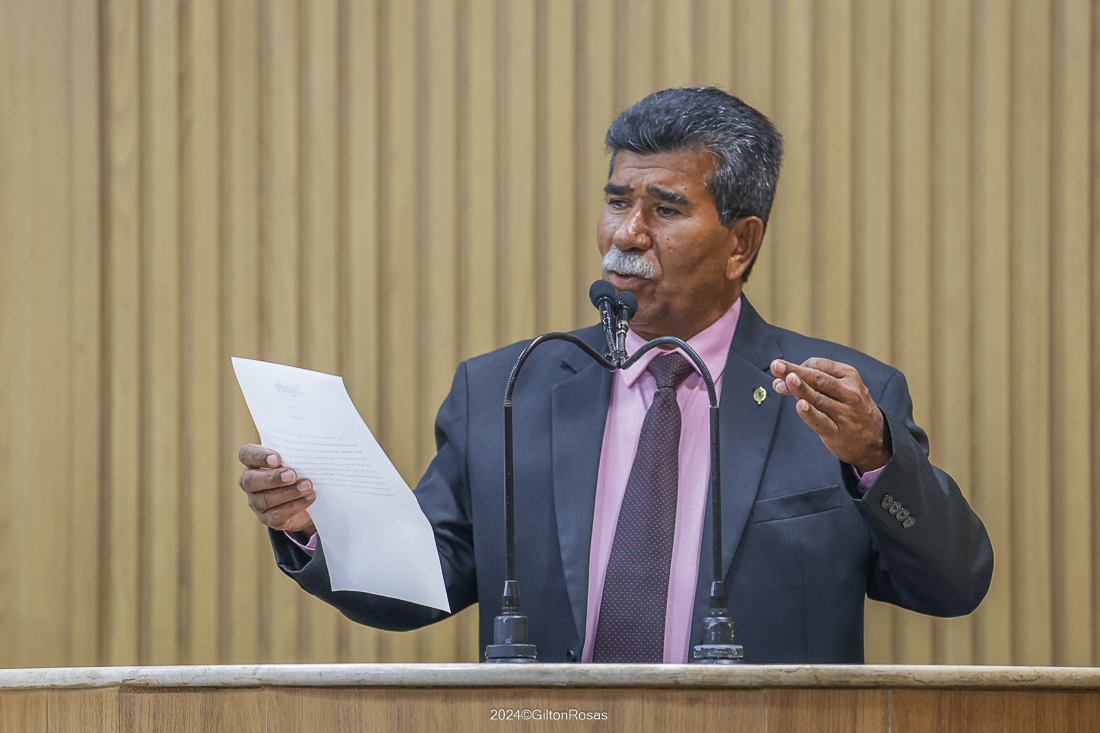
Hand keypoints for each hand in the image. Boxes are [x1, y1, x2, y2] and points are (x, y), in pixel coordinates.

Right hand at [238, 444, 316, 535]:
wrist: (305, 496)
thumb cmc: (298, 470)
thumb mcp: (295, 459)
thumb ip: (294, 454)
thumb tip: (307, 452)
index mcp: (254, 462)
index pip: (246, 455)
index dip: (259, 456)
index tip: (277, 459)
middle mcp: (250, 482)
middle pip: (251, 480)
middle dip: (273, 478)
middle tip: (293, 474)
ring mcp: (256, 502)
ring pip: (265, 499)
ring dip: (288, 493)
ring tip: (307, 486)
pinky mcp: (267, 518)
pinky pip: (277, 515)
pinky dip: (295, 506)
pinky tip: (309, 498)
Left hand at [770, 358, 891, 472]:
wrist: (875, 439)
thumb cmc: (850, 407)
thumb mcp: (840, 389)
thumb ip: (812, 384)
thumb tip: (779, 381)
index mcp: (849, 376)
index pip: (819, 365)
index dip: (798, 367)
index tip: (780, 370)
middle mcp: (849, 392)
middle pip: (818, 378)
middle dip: (795, 371)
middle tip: (776, 365)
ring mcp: (845, 413)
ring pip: (819, 398)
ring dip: (800, 389)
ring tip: (785, 380)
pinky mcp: (838, 432)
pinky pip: (821, 421)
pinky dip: (810, 413)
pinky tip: (799, 405)